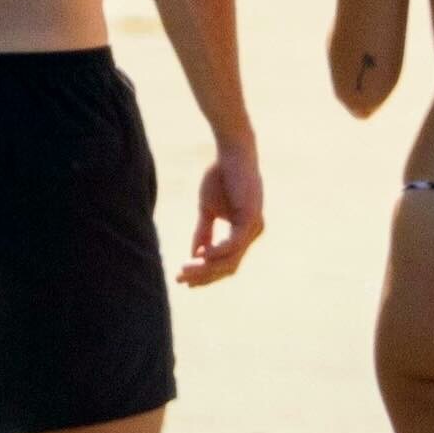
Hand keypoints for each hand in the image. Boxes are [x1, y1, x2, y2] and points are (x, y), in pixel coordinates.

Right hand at [178, 145, 263, 287]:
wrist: (231, 152)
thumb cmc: (221, 177)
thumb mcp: (207, 210)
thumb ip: (203, 232)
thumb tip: (194, 254)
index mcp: (244, 232)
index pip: (226, 263)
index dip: (205, 274)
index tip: (184, 279)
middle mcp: (253, 233)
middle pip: (228, 267)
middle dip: (204, 276)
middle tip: (179, 279)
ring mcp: (254, 227)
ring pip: (230, 260)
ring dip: (206, 268)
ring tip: (185, 270)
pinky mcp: (250, 218)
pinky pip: (233, 244)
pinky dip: (216, 252)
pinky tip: (200, 255)